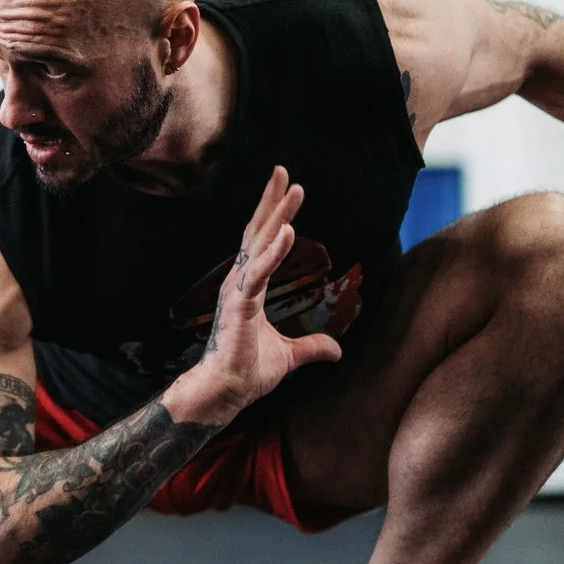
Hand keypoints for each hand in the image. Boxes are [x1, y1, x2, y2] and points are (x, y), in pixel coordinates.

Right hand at [193, 166, 343, 406]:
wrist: (226, 392)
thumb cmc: (247, 371)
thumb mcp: (289, 355)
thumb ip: (313, 347)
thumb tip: (338, 349)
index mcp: (249, 287)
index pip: (261, 242)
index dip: (273, 214)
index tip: (285, 188)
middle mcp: (240, 281)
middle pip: (258, 232)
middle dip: (272, 201)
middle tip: (282, 171)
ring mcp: (238, 290)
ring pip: (259, 244)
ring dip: (277, 215)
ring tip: (292, 189)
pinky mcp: (240, 304)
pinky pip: (259, 272)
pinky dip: (273, 251)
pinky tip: (287, 230)